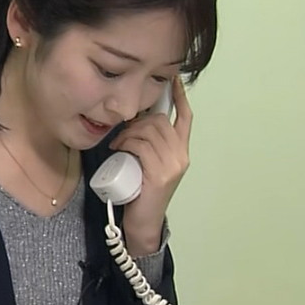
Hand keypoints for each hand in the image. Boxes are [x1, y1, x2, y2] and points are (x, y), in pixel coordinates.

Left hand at [109, 77, 191, 254]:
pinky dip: (126, 145)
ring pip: (148, 131)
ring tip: (118, 145)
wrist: (142, 223)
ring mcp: (173, 165)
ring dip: (128, 134)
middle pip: (159, 121)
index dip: (180, 97)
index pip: (185, 117)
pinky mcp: (161, 174)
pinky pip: (141, 146)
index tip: (173, 80)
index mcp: (181, 152)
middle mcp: (181, 156)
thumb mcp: (147, 163)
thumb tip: (135, 121)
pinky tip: (119, 151)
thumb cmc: (140, 192)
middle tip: (121, 136)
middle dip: (136, 123)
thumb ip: (149, 145)